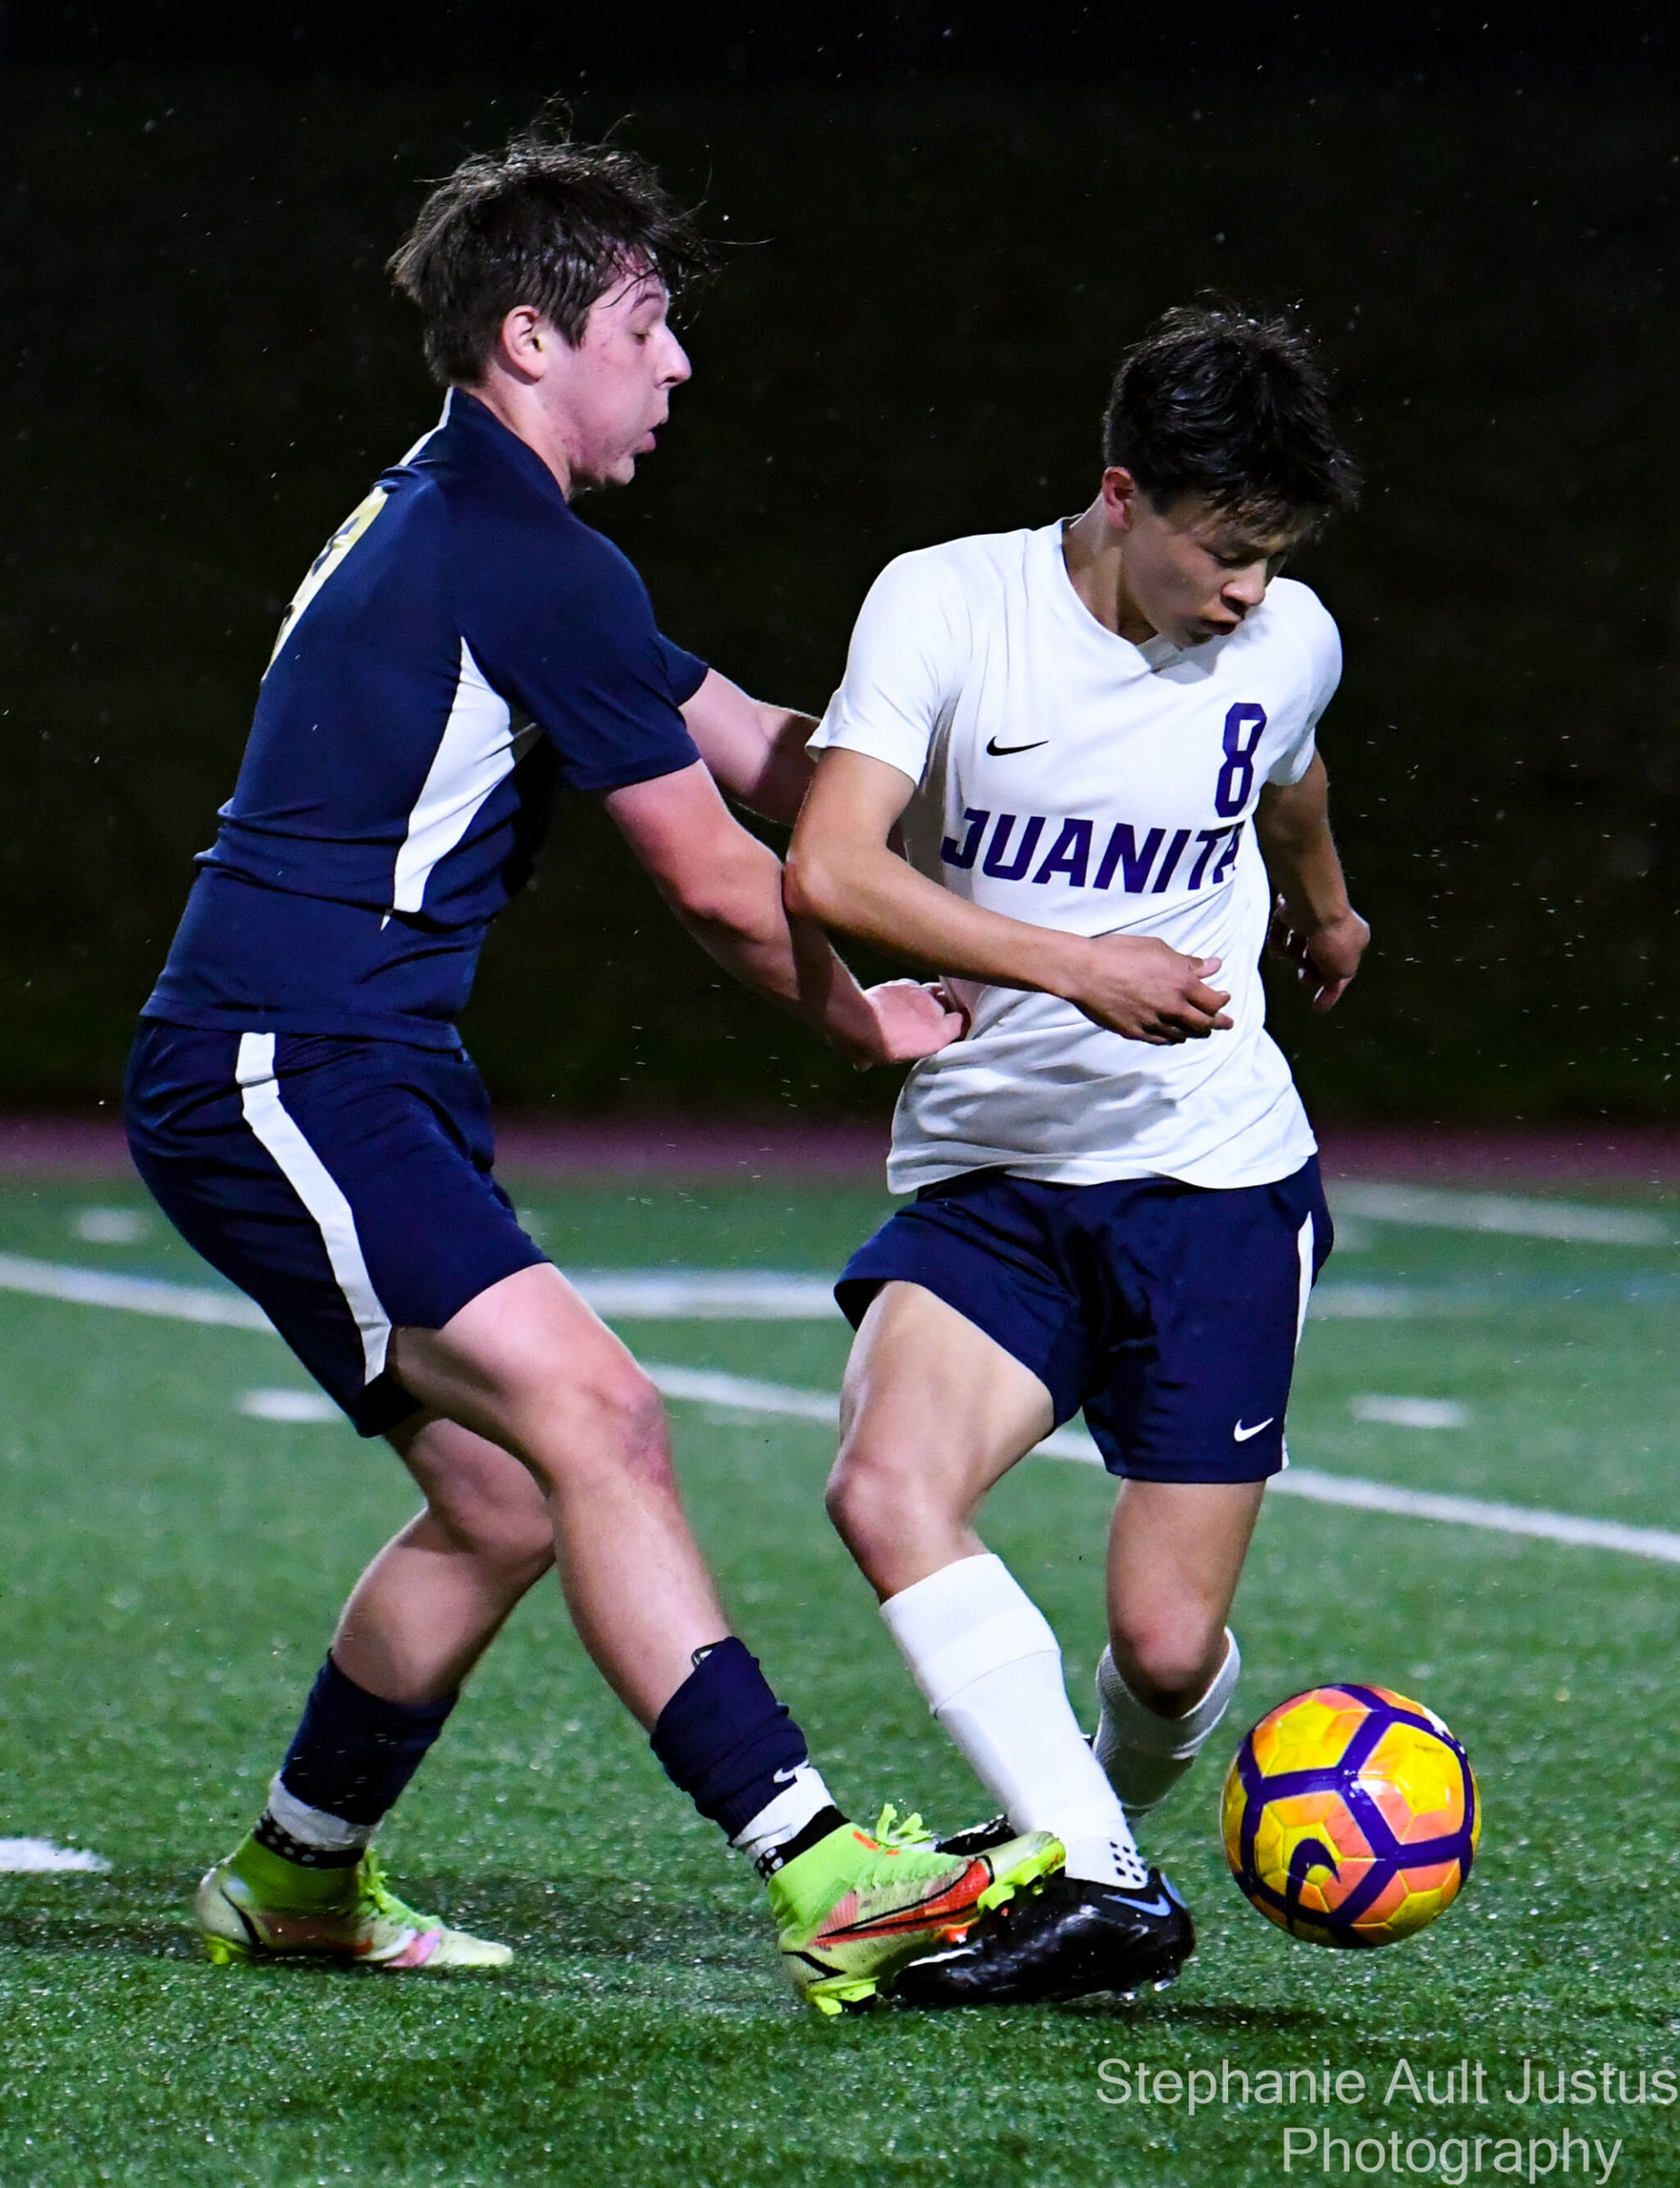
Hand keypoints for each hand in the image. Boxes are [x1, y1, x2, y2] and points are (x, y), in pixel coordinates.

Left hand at [841, 979, 969, 1067]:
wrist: (859, 1020)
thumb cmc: (874, 1047)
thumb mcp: (887, 1059)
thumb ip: (894, 1055)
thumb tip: (869, 1061)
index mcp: (939, 1035)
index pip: (961, 1024)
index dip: (957, 1025)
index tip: (952, 1029)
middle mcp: (936, 1012)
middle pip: (951, 1005)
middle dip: (946, 1009)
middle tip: (936, 1016)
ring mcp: (922, 994)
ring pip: (937, 991)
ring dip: (933, 997)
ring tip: (923, 1004)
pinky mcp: (906, 983)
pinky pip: (916, 986)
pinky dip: (912, 991)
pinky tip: (903, 997)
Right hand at [1066, 935, 1233, 1044]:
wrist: (1085, 971)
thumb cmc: (1119, 952)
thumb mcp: (1158, 948)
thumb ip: (1189, 962)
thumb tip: (1214, 966)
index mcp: (1181, 984)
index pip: (1213, 1000)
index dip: (1222, 1001)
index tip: (1225, 998)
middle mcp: (1172, 1007)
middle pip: (1203, 1023)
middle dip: (1218, 1024)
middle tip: (1226, 1024)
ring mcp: (1153, 1023)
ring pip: (1183, 1035)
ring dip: (1196, 1033)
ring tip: (1202, 1032)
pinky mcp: (1135, 1032)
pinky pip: (1160, 1040)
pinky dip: (1172, 1039)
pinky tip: (1174, 1037)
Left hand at [1267, 899, 1369, 1011]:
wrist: (1313, 906)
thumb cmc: (1333, 939)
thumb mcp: (1342, 969)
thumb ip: (1336, 982)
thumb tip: (1329, 987)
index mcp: (1355, 938)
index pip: (1343, 969)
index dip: (1331, 990)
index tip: (1317, 1008)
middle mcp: (1335, 926)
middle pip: (1319, 956)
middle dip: (1309, 970)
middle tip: (1304, 977)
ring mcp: (1312, 917)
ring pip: (1299, 944)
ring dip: (1293, 956)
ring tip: (1292, 957)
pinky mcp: (1291, 910)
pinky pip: (1281, 931)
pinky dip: (1277, 942)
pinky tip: (1277, 952)